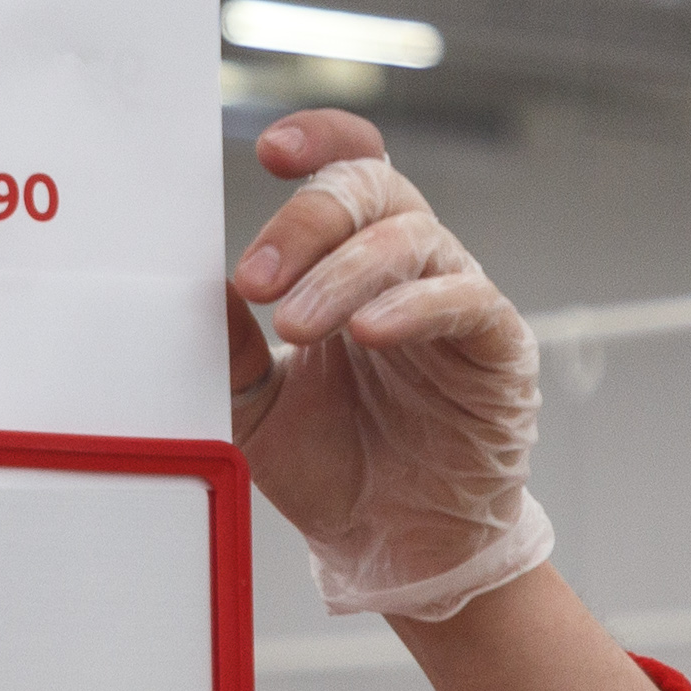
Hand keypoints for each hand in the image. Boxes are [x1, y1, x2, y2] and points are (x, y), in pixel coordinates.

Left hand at [226, 109, 554, 620]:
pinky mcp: (498, 348)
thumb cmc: (334, 469)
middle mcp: (408, 266)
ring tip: (295, 325)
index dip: (321, 140)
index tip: (270, 150)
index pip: (351, 166)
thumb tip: (191, 288)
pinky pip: (465, 301)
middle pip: (374, 190)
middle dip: (308, 220)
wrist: (394, 550)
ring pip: (411, 240)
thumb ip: (227, 350)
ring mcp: (456, 301)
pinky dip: (415, 307)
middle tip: (256, 280)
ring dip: (345, 274)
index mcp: (352, 261)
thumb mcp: (253, 410)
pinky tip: (373, 331)